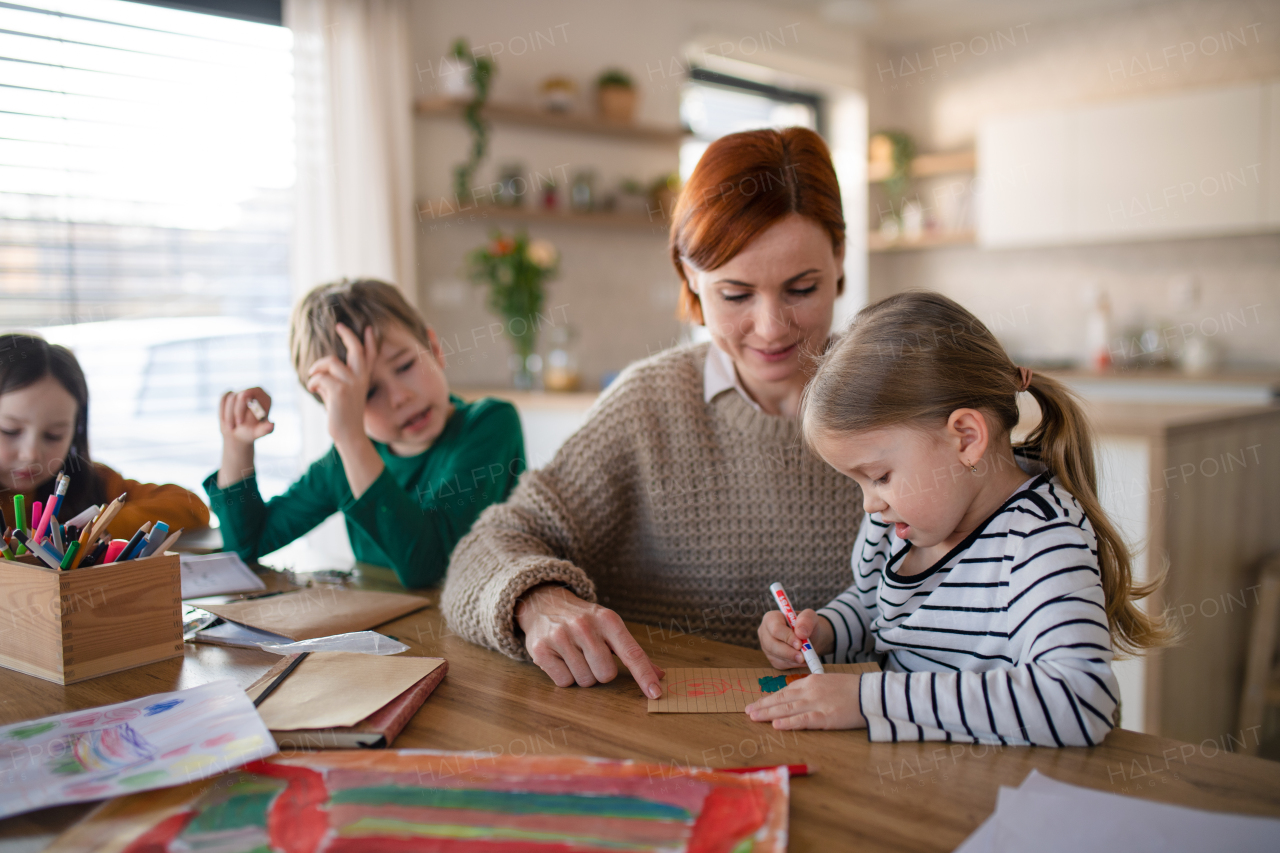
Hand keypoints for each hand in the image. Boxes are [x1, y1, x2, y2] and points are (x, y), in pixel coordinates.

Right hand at [219, 388, 274, 445]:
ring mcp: (240, 392)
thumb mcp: (259, 432)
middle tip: (236, 426)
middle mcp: (253, 392)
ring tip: (232, 428)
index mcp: (264, 398)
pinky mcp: (230, 394)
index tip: (241, 417)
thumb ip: (265, 428)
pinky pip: (223, 398)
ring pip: (230, 398)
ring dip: (228, 415)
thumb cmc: (252, 433)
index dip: (248, 397)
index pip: (256, 391)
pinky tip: (226, 420)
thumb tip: (272, 426)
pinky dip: (222, 410)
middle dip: (237, 411)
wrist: (239, 435)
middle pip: (241, 394)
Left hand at [306, 323, 374, 446]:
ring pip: (331, 362)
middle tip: (340, 326)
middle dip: (348, 335)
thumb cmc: (341, 415)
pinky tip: (313, 389)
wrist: (348, 435)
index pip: (369, 356)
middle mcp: (360, 379)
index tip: (368, 328)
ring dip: (317, 367)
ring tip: (312, 376)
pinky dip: (313, 381)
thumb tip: (318, 369)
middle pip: (357, 349)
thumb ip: (333, 380)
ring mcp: (352, 383)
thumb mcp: (339, 394)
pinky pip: (320, 377)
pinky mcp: (340, 390)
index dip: (369, 341)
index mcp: (362, 379)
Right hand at [515, 584, 665, 698]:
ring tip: (574, 655)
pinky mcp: (541, 649)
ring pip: (585, 680)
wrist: (544, 603)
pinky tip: (560, 659)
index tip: (655, 693)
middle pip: (607, 674)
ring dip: (582, 674)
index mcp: (608, 619)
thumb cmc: (584, 620)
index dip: (644, 675)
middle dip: (601, 672)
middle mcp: (585, 625)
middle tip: (591, 656)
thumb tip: (659, 675)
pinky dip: (564, 676)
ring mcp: (561, 636)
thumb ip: (632, 651)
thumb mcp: (609, 627)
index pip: (632, 653)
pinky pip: (564, 682)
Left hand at [745, 673, 866, 729]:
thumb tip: (799, 699)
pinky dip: (789, 723)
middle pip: (782, 699)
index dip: (770, 698)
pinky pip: (803, 720)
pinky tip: (776, 725)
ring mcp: (817, 704)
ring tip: (754, 717)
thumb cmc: (853, 689)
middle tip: (748, 711)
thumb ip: (814, 689)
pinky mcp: (826, 717)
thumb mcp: (830, 683)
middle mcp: (811, 691)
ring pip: (788, 709)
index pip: (785, 691)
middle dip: (764, 706)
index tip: (758, 703)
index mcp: (811, 681)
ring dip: (769, 713)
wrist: (872, 693)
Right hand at [758, 608, 831, 668]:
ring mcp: (766, 646)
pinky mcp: (772, 658)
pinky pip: (780, 664)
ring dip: (792, 659)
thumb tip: (801, 633)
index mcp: (771, 618)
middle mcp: (765, 632)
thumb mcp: (810, 617)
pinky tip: (803, 661)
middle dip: (789, 652)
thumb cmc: (807, 624)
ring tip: (806, 658)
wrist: (810, 636)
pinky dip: (793, 664)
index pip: (775, 629)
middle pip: (772, 645)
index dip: (787, 638)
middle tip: (803, 657)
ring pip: (776, 657)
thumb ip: (806, 620)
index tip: (800, 644)